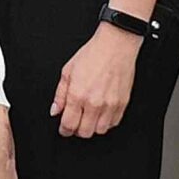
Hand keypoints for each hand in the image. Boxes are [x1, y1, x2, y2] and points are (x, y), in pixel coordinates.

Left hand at [52, 24, 141, 138]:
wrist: (116, 45)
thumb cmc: (93, 54)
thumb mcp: (68, 71)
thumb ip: (60, 94)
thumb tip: (55, 110)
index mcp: (78, 94)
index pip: (69, 125)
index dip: (64, 130)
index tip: (64, 128)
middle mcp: (94, 102)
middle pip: (84, 132)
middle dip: (77, 130)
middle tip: (76, 121)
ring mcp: (110, 105)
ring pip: (100, 131)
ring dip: (92, 127)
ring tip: (89, 117)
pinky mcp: (122, 104)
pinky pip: (113, 123)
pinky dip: (106, 122)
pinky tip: (101, 113)